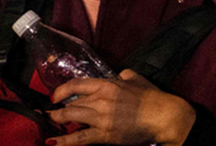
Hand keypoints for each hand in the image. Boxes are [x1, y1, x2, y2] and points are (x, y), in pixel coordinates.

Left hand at [49, 69, 195, 145]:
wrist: (162, 116)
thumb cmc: (152, 97)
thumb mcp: (136, 78)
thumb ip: (123, 75)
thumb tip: (118, 76)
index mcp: (107, 85)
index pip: (76, 84)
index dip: (62, 90)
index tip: (56, 96)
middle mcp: (100, 100)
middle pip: (71, 103)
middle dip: (59, 108)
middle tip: (52, 111)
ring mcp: (101, 118)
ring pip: (71, 117)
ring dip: (58, 119)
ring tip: (52, 121)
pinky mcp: (104, 135)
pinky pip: (79, 138)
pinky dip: (64, 140)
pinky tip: (53, 141)